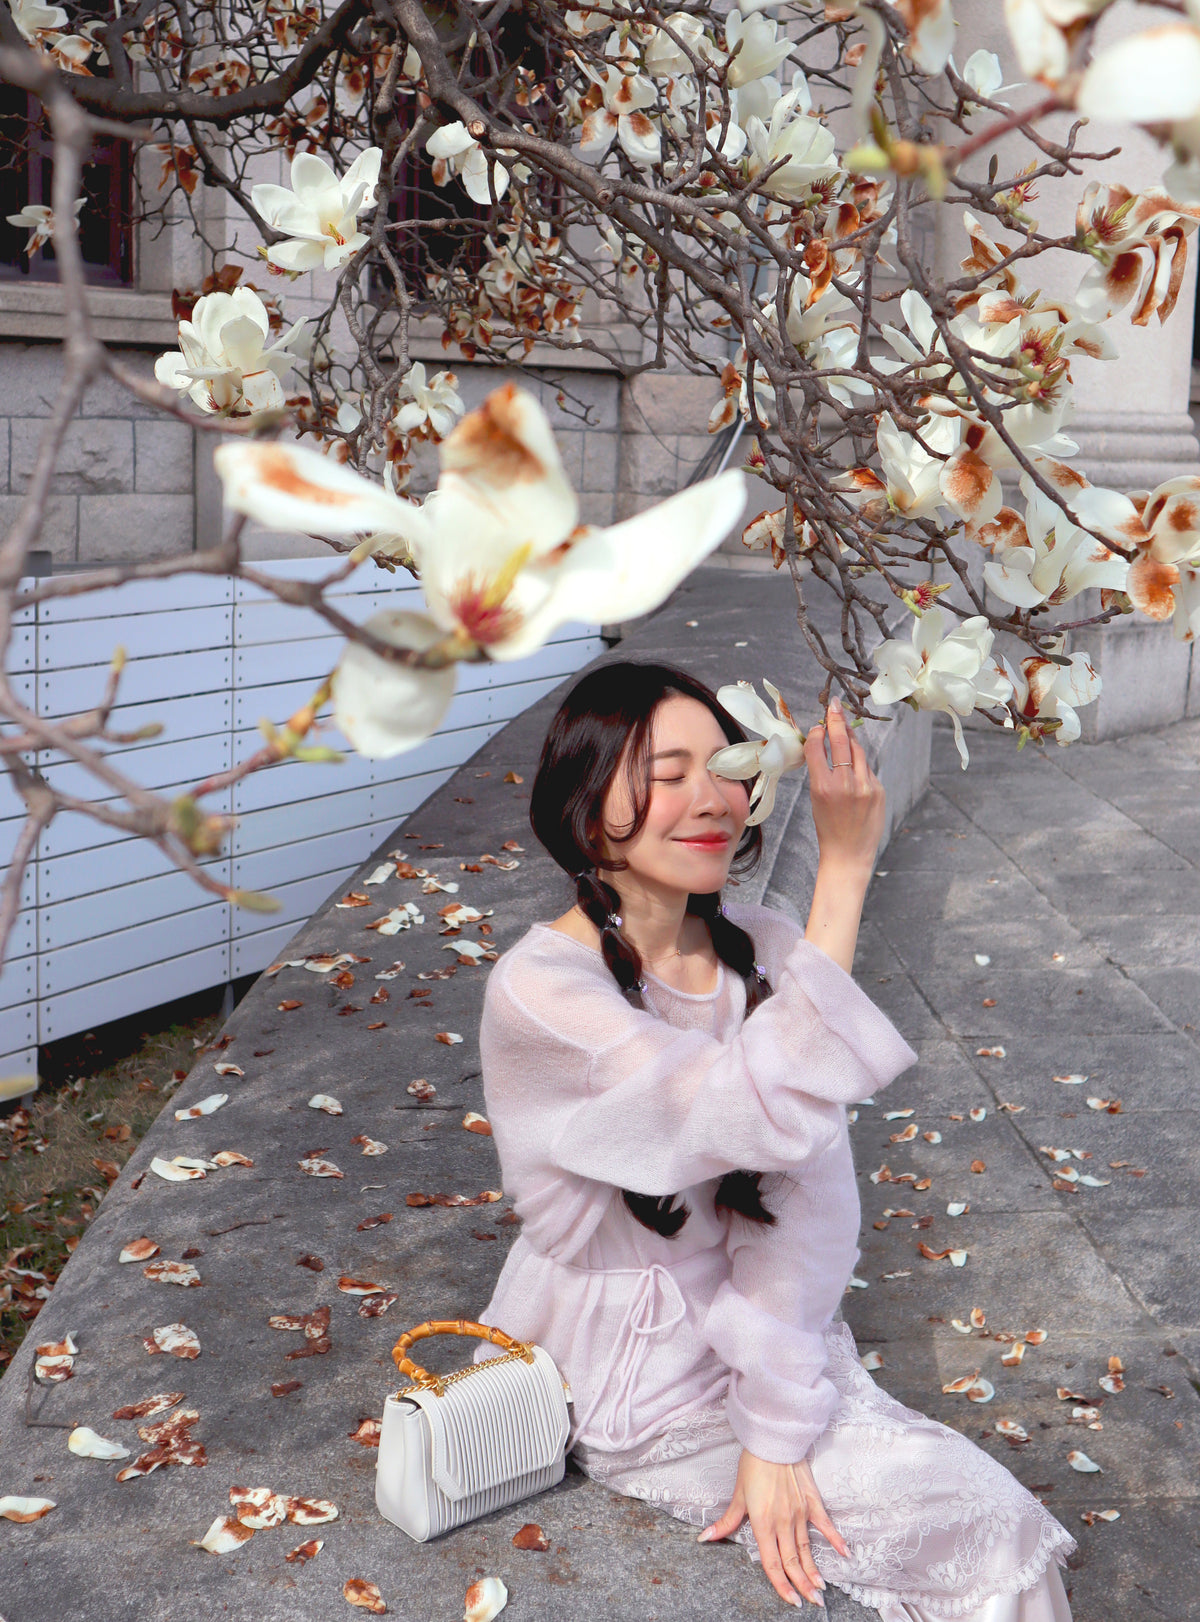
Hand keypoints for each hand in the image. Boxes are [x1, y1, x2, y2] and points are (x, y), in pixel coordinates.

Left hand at [699, 1450, 849, 1608]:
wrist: (773, 1440)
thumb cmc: (752, 1465)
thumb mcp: (737, 1495)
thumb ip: (727, 1522)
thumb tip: (706, 1538)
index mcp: (763, 1523)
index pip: (772, 1562)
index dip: (781, 1584)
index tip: (791, 1601)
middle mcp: (783, 1522)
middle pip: (792, 1561)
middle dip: (801, 1585)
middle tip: (812, 1603)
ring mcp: (799, 1512)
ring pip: (807, 1548)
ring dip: (814, 1570)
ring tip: (820, 1589)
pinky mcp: (811, 1501)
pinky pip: (825, 1524)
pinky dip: (835, 1540)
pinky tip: (845, 1554)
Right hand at [804, 698, 884, 875]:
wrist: (848, 854)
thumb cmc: (828, 828)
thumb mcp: (816, 800)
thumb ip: (822, 772)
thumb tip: (826, 744)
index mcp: (822, 787)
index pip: (817, 748)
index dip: (816, 733)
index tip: (817, 726)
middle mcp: (845, 784)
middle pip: (841, 741)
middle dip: (836, 720)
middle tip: (833, 706)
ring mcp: (865, 787)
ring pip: (857, 751)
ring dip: (850, 737)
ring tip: (845, 727)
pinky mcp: (878, 791)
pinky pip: (867, 769)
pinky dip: (859, 763)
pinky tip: (854, 764)